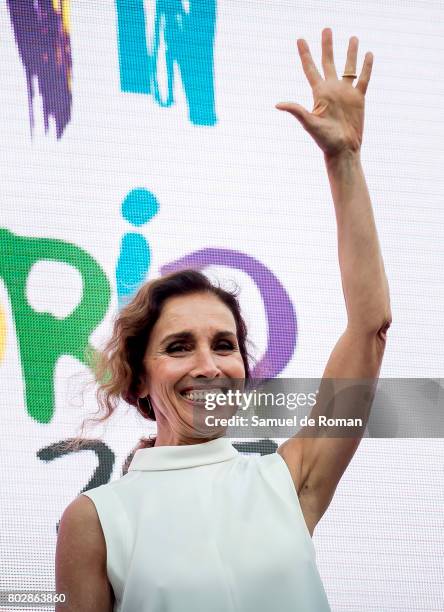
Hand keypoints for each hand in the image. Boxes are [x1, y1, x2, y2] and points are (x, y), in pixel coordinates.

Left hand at [275, 28, 372, 157]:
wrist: (343, 150)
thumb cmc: (324, 140)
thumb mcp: (309, 123)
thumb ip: (296, 111)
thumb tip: (278, 104)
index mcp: (319, 93)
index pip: (310, 68)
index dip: (305, 54)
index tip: (300, 39)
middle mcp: (331, 90)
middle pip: (328, 62)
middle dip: (327, 46)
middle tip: (326, 29)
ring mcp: (345, 93)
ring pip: (348, 67)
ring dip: (350, 53)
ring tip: (353, 37)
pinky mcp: (358, 99)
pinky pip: (363, 79)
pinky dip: (366, 67)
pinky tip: (368, 54)